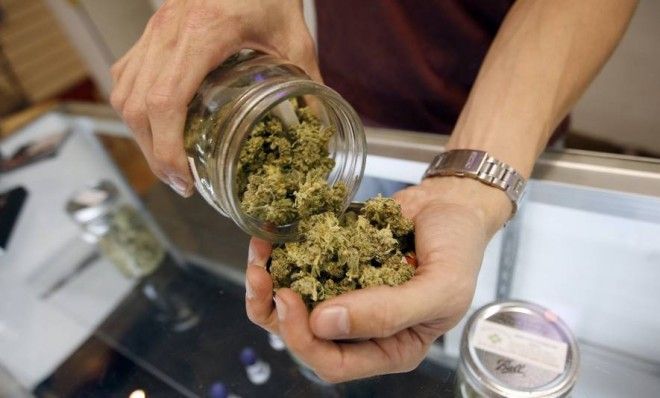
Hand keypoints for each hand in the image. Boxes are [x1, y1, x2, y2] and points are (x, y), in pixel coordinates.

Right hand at [110, 0, 319, 196]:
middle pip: (137, 106)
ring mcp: (154, 30)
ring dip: (140, 134)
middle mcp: (168, 32)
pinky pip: (125, 74)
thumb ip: (307, 79)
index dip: (166, 148)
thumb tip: (318, 123)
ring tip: (167, 161)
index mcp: (204, 33)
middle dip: (153, 153)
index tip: (183, 178)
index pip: (165, 101)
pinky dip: (133, 107)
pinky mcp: (151, 30)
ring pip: (123, 93)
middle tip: (180, 181)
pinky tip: (156, 125)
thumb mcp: (294, 34)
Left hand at [245, 177, 510, 381]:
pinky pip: (297, 270)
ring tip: (258, 258)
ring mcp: (343, 294)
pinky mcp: (331, 264)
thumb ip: (389, 312)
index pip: (336, 363)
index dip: (305, 340)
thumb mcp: (440, 288)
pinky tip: (268, 240)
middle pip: (304, 339)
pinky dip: (278, 258)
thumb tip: (324, 322)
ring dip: (267, 287)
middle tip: (264, 278)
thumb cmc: (459, 250)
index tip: (290, 300)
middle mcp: (360, 327)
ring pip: (292, 307)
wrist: (453, 204)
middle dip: (277, 313)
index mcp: (390, 347)